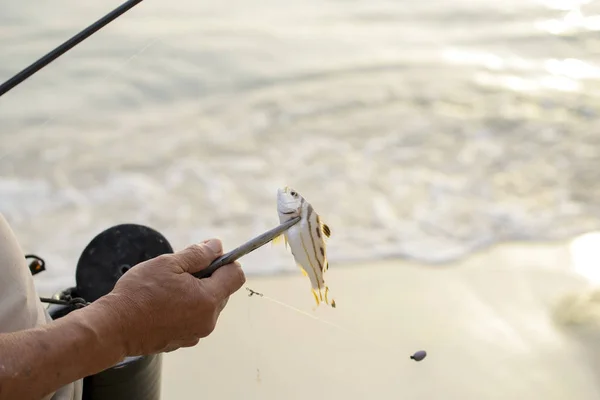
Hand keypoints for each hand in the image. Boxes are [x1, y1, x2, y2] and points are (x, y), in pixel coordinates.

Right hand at [94, 238, 245, 355]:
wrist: (113, 328)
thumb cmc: (139, 293)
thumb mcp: (169, 263)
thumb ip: (198, 254)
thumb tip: (218, 246)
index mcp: (208, 299)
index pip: (236, 276)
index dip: (226, 262)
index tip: (208, 257)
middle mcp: (208, 320)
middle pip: (222, 290)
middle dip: (208, 277)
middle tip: (180, 272)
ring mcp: (196, 333)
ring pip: (207, 305)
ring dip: (195, 293)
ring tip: (168, 289)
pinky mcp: (184, 341)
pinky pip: (194, 318)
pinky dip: (185, 309)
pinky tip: (163, 305)